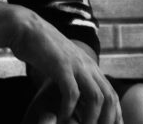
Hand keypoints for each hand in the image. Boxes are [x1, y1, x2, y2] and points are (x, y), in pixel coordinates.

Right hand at [11, 7, 121, 123]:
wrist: (27, 28)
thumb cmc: (41, 49)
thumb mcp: (64, 64)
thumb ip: (73, 77)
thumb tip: (76, 97)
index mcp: (89, 66)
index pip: (111, 92)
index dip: (115, 114)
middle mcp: (87, 65)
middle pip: (109, 96)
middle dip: (107, 120)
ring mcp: (75, 64)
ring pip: (96, 97)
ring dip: (90, 119)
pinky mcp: (61, 65)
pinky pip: (72, 93)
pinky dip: (69, 110)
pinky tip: (61, 119)